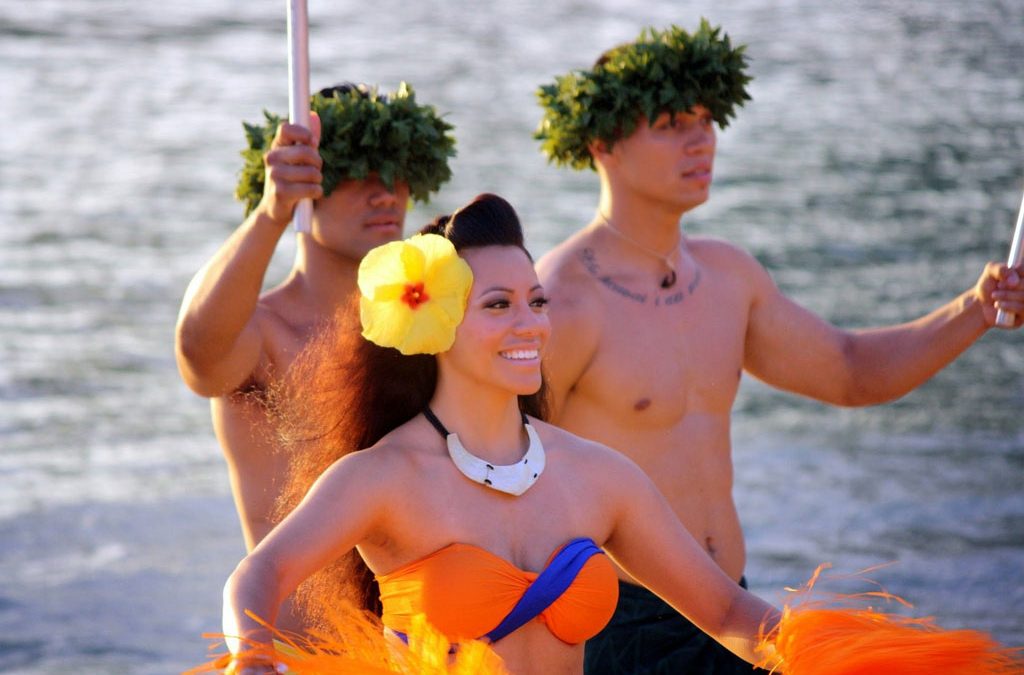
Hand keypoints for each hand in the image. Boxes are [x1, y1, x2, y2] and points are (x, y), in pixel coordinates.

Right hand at [258, 111, 322, 225]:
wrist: (274, 210)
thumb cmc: (291, 181)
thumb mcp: (297, 159)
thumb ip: (307, 139)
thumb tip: (314, 115)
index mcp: (276, 147)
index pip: (286, 128)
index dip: (303, 132)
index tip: (312, 142)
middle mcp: (272, 159)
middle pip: (306, 151)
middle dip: (318, 162)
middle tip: (316, 169)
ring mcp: (275, 175)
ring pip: (312, 172)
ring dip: (318, 180)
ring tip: (310, 184)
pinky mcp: (281, 193)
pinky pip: (311, 188)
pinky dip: (316, 192)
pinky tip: (309, 195)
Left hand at [973, 261, 1023, 328]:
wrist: (981, 304)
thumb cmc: (989, 285)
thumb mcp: (990, 271)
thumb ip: (1001, 269)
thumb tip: (1014, 281)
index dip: (1020, 271)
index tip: (1009, 273)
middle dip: (1011, 286)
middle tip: (998, 286)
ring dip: (1008, 295)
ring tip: (994, 295)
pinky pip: (1023, 309)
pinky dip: (1010, 306)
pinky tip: (998, 304)